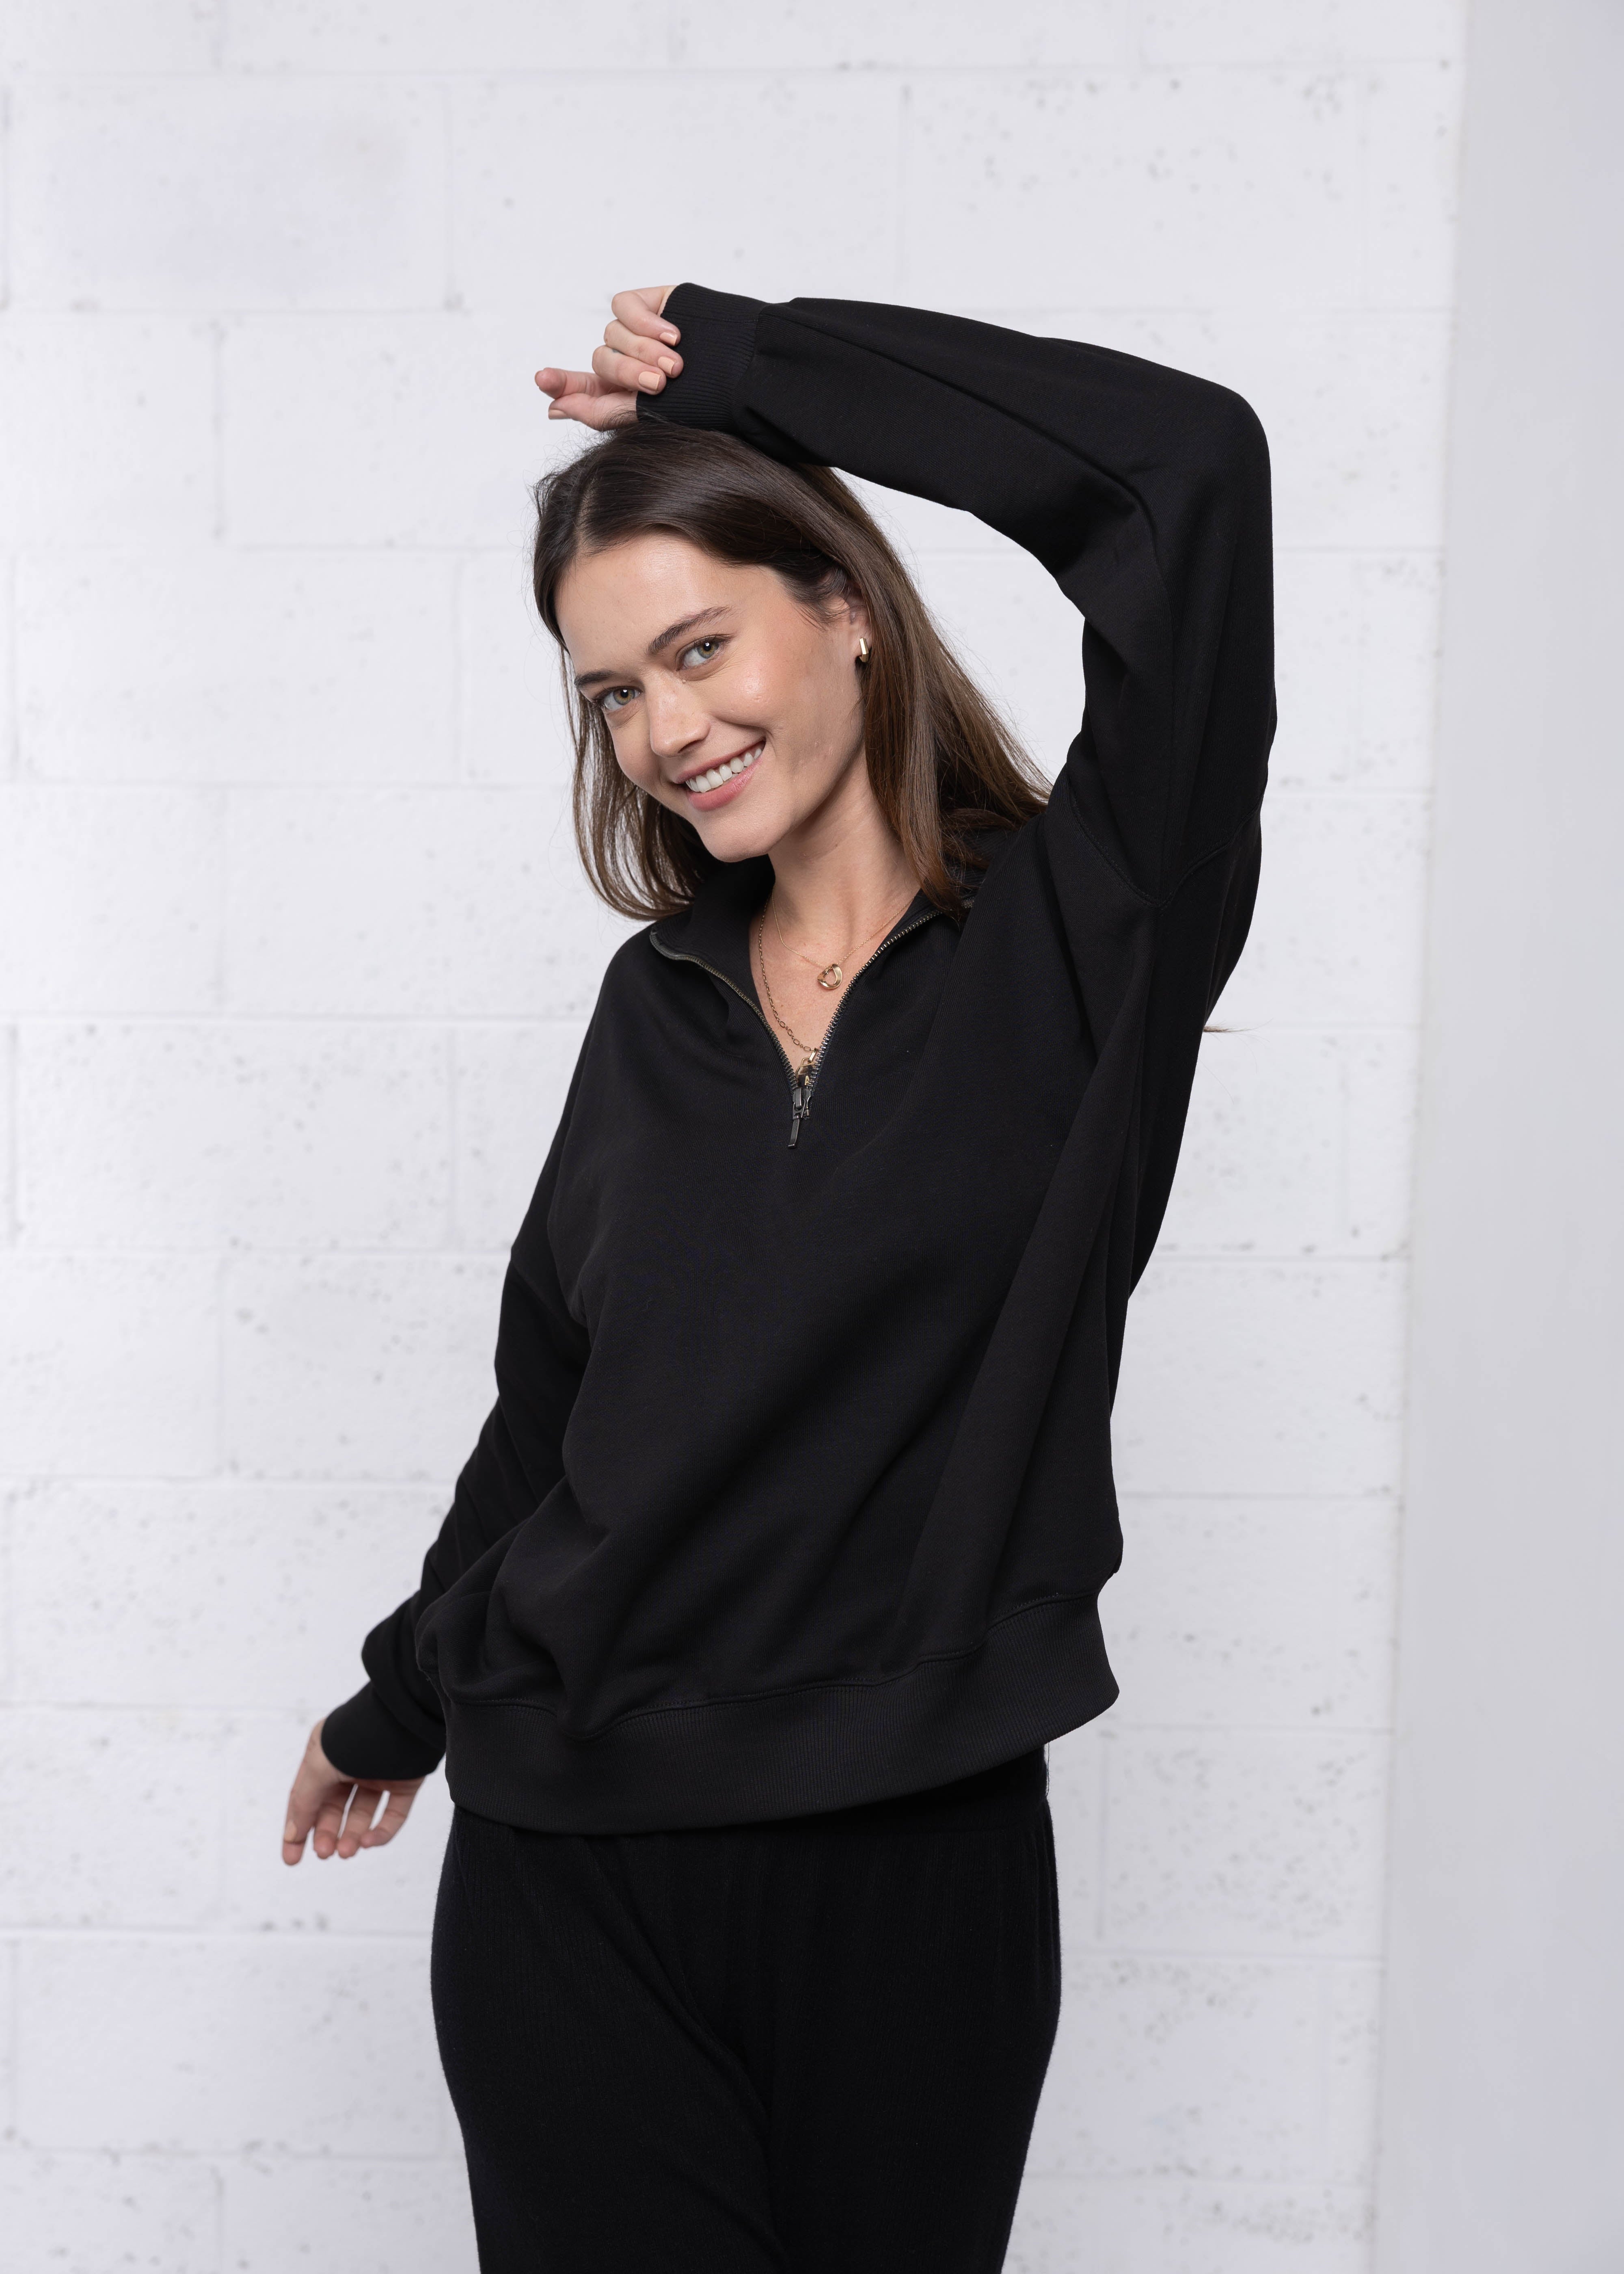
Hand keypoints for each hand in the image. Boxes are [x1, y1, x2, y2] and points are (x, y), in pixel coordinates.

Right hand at [281, 1718, 424, 1864]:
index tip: (291, 1859)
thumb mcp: (320, 1766)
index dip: (297, 1828)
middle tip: (325, 1853)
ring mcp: (379, 1773)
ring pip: (363, 1814)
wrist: (406, 1716)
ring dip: (352, 1836)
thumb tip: (293, 1833)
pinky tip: (370, 1842)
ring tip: (346, 1852)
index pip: (305, 1797)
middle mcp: (351, 1764)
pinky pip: (393, 1814)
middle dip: (327, 1834)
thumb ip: (304, 1800)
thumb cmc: (357, 1733)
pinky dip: (382, 1831)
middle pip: (333, 1809)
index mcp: (326, 1755)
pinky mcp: (406, 1781)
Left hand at [535, 285, 679, 429]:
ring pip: (613, 333)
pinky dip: (646, 322)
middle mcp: (625, 359)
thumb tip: (553, 408)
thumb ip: (597, 412)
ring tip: (676, 366)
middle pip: (601, 359)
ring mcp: (635, 331)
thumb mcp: (642, 413)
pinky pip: (625, 306)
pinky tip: (672, 337)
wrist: (735, 370)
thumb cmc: (693, 398)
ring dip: (645, 351)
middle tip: (659, 383)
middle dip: (628, 371)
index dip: (561, 382)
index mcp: (620, 391)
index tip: (543, 379)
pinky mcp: (648, 303)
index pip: (579, 385)